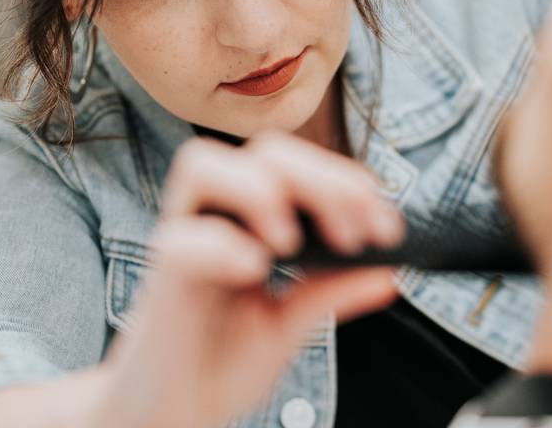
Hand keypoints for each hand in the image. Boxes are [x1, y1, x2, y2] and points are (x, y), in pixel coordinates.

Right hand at [92, 132, 404, 427]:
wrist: (167, 416)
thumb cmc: (218, 363)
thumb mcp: (288, 325)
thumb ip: (330, 293)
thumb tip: (390, 272)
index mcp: (246, 218)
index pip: (297, 164)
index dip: (347, 181)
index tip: (389, 227)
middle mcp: (213, 217)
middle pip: (264, 150)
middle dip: (323, 178)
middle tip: (355, 233)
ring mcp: (183, 241)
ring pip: (202, 163)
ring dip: (261, 190)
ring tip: (290, 243)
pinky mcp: (161, 281)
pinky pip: (182, 241)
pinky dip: (223, 247)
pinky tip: (254, 272)